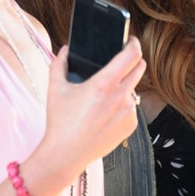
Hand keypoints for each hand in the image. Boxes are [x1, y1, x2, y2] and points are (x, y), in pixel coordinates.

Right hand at [42, 37, 145, 171]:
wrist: (65, 155)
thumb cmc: (59, 122)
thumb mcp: (55, 88)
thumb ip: (59, 63)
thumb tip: (65, 50)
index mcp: (104, 83)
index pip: (132, 55)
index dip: (134, 44)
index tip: (130, 40)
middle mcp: (121, 96)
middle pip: (139, 68)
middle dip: (133, 60)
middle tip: (122, 60)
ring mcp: (129, 112)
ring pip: (133, 89)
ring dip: (125, 85)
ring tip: (106, 92)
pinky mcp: (131, 125)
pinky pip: (131, 107)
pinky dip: (122, 105)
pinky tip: (106, 112)